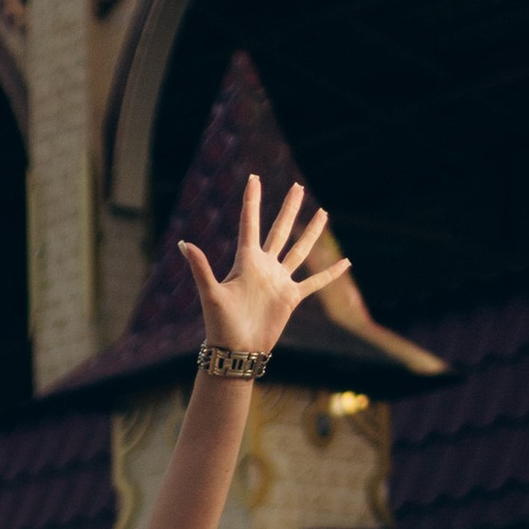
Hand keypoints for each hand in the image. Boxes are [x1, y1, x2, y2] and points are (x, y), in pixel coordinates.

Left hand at [180, 173, 348, 360]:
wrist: (236, 350)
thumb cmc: (220, 324)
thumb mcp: (210, 294)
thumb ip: (200, 267)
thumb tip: (183, 243)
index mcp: (246, 261)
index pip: (250, 223)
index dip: (252, 201)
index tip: (254, 178)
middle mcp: (264, 266)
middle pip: (280, 230)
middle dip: (289, 209)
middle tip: (298, 187)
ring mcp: (279, 281)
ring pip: (299, 250)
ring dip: (311, 232)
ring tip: (322, 213)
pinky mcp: (291, 298)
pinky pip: (315, 282)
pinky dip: (330, 273)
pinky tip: (345, 262)